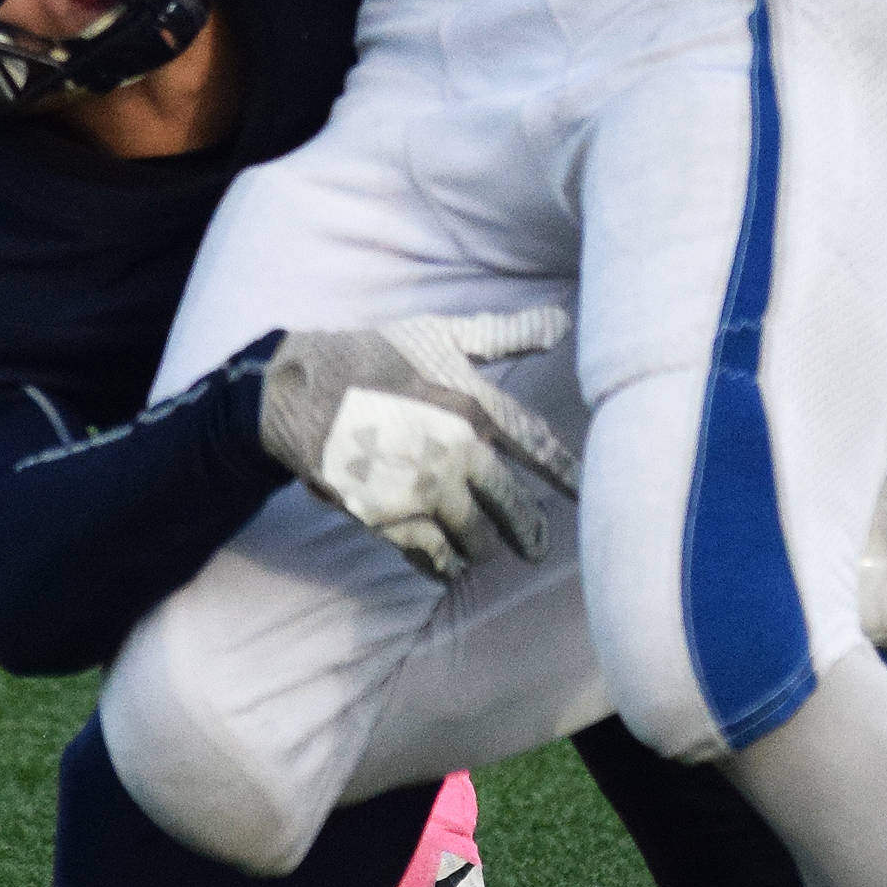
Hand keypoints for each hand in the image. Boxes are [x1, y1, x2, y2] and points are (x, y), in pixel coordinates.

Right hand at [260, 307, 576, 582]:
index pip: (537, 447)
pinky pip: (430, 556)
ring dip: (483, 549)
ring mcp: (421, 491)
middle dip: (527, 532)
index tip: (586, 494)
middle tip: (536, 547)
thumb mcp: (440, 335)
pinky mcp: (387, 518)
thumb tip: (562, 322)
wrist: (299, 390)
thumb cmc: (374, 356)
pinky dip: (443, 565)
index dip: (567, 474)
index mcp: (472, 407)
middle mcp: (454, 454)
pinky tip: (447, 565)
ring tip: (485, 550)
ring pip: (474, 540)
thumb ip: (503, 335)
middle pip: (510, 508)